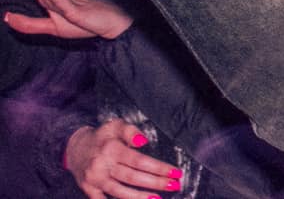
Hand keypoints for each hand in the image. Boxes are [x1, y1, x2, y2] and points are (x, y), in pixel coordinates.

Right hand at [63, 120, 182, 198]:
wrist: (74, 148)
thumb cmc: (101, 136)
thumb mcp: (116, 126)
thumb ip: (131, 131)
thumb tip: (143, 141)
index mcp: (111, 149)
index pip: (139, 161)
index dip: (158, 168)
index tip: (175, 172)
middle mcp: (102, 165)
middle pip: (132, 177)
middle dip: (155, 183)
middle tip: (174, 185)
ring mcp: (94, 179)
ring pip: (119, 191)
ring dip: (139, 197)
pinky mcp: (88, 189)